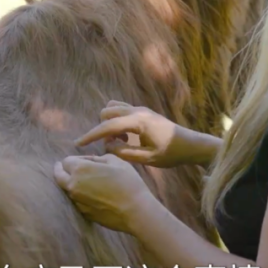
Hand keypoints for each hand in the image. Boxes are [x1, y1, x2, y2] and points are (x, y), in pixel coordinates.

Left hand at [53, 154, 158, 235]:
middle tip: (63, 167)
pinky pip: (76, 201)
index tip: (81, 160)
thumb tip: (89, 161)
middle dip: (60, 170)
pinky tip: (91, 195)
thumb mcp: (115, 161)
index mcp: (80, 169)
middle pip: (58, 176)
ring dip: (70, 183)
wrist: (135, 211)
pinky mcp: (83, 213)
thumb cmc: (128, 182)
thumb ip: (98, 158)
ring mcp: (77, 201)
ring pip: (67, 189)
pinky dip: (79, 196)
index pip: (65, 161)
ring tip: (81, 181)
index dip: (74, 159)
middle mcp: (73, 185)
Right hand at [74, 100, 189, 167]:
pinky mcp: (142, 111)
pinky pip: (120, 109)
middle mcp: (137, 111)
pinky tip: (127, 135)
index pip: (108, 126)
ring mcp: (140, 108)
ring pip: (112, 108)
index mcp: (138, 122)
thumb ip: (124, 153)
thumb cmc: (170, 154)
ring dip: (109, 123)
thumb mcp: (147, 159)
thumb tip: (107, 146)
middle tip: (114, 145)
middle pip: (106, 113)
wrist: (189, 144)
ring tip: (121, 140)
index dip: (91, 136)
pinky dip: (117, 120)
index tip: (78, 144)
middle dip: (103, 129)